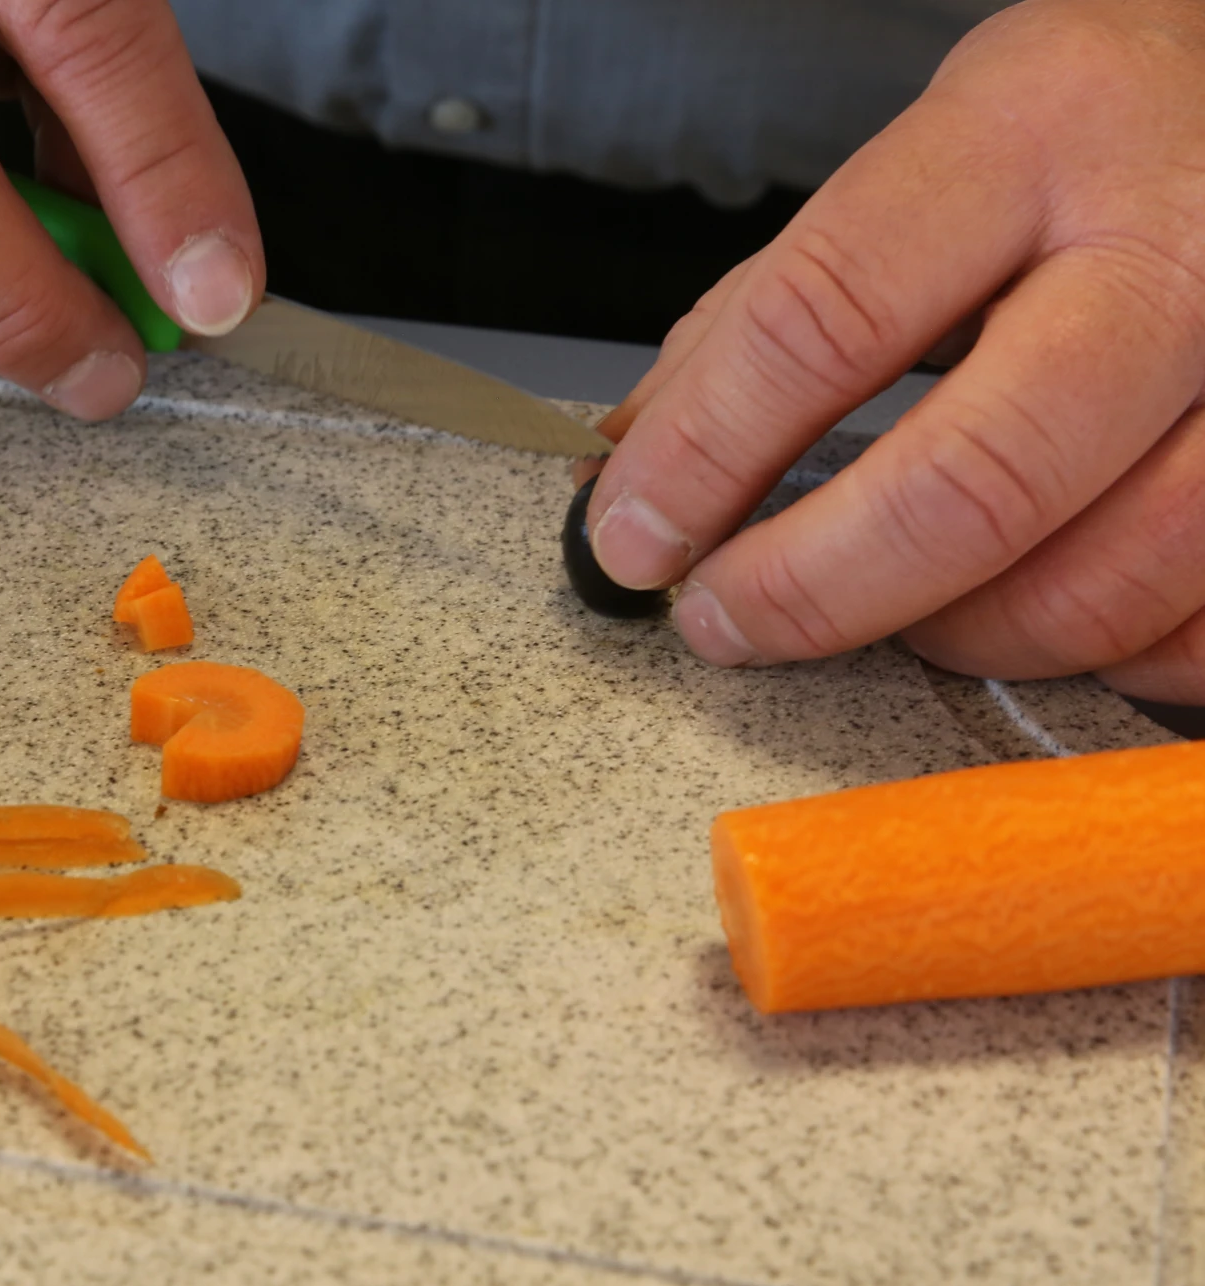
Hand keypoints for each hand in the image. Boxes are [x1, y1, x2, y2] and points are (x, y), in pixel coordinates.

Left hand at [584, 0, 1204, 703]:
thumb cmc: (1091, 140)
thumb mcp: (926, 165)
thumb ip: (767, 313)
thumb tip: (633, 470)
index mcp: (1034, 131)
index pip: (825, 316)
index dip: (704, 454)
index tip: (634, 537)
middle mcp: (1173, 242)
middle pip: (975, 481)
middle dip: (816, 588)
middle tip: (727, 620)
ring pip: (1106, 580)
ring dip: (962, 635)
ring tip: (896, 610)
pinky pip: (1201, 629)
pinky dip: (1105, 657)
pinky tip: (1042, 607)